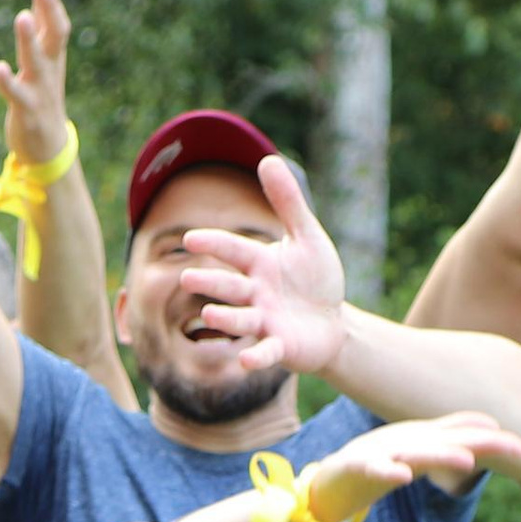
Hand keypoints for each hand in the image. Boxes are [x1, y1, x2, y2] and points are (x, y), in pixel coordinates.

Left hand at [0, 0, 74, 163]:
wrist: (47, 145)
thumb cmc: (43, 91)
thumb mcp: (44, 53)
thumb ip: (41, 18)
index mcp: (53, 51)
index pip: (53, 16)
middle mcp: (51, 66)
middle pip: (55, 34)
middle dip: (49, 10)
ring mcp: (41, 89)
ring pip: (37, 62)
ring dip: (29, 41)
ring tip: (21, 18)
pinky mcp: (27, 111)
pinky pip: (18, 95)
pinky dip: (9, 82)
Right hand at [182, 154, 352, 376]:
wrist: (332, 323)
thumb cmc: (316, 279)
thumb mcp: (307, 236)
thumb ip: (287, 202)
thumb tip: (266, 159)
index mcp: (259, 264)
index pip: (233, 250)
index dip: (214, 244)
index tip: (190, 238)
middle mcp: (256, 294)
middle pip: (230, 286)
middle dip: (211, 282)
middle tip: (188, 278)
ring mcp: (265, 322)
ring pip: (241, 319)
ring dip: (225, 318)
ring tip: (208, 314)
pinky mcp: (280, 347)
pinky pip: (265, 352)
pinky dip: (256, 358)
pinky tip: (245, 362)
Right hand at [305, 412, 520, 521]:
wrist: (329, 482)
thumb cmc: (377, 461)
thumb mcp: (421, 448)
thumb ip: (453, 434)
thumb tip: (493, 425)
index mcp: (423, 441)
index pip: (462, 439)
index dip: (491, 442)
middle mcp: (407, 444)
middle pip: (446, 444)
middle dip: (477, 444)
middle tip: (510, 447)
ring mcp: (382, 455)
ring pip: (414, 455)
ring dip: (439, 456)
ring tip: (465, 460)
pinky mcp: (356, 468)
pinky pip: (374, 470)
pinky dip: (387, 471)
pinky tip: (402, 476)